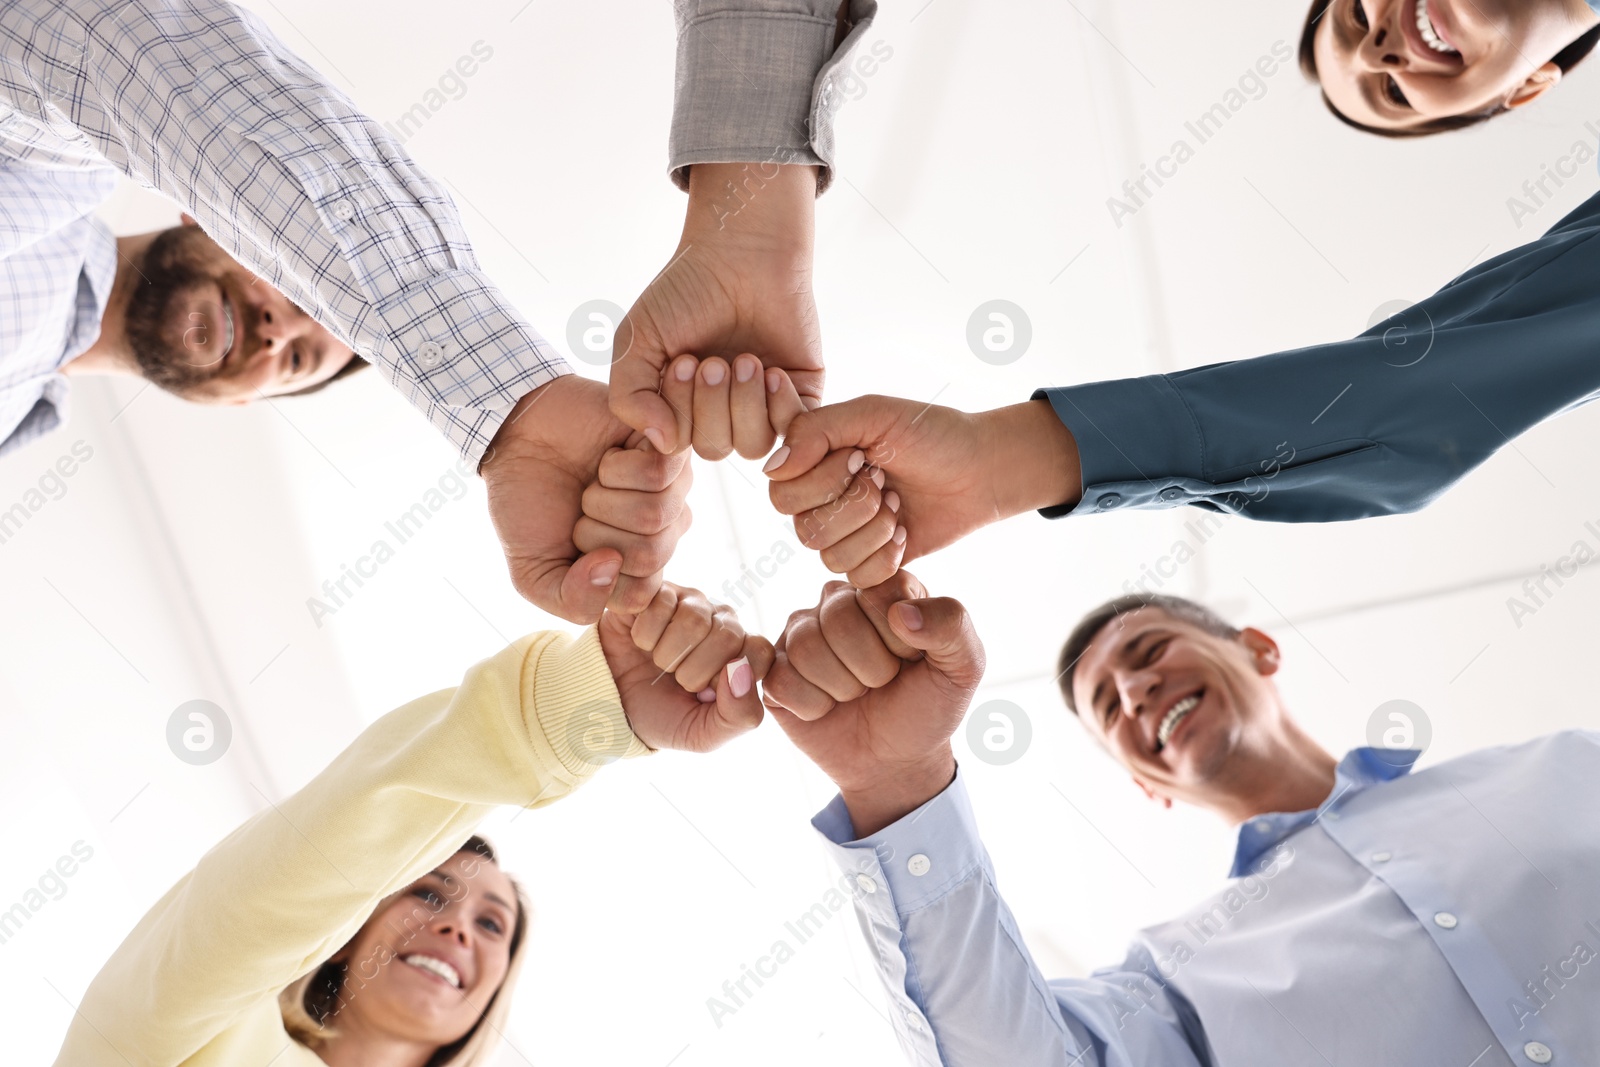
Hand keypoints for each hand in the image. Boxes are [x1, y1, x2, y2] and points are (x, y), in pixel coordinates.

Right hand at [481, 375, 691, 622]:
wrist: (516, 438)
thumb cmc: (528, 503)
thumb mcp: (534, 574)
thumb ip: (573, 601)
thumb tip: (613, 565)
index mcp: (636, 566)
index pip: (641, 594)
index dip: (598, 574)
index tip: (575, 546)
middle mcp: (663, 530)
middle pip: (650, 555)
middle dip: (596, 531)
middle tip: (581, 506)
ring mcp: (673, 488)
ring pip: (656, 513)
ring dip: (605, 496)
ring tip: (594, 479)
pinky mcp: (671, 446)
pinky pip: (660, 471)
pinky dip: (617, 465)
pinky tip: (609, 455)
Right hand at [599, 582, 774, 752]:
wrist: (607, 704)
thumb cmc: (661, 717)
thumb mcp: (704, 734)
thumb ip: (740, 715)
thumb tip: (741, 670)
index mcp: (743, 653)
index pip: (759, 652)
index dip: (727, 680)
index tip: (704, 693)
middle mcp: (722, 621)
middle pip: (728, 633)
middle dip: (693, 671)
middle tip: (675, 680)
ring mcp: (690, 602)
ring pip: (694, 618)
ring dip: (667, 654)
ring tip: (657, 662)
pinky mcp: (656, 591)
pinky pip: (661, 604)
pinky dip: (644, 635)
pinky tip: (640, 642)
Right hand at [609, 162, 821, 454]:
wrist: (743, 251)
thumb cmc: (686, 291)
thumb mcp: (637, 341)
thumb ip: (629, 397)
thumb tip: (663, 443)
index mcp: (681, 406)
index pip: (677, 445)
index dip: (678, 414)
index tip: (681, 362)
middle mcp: (721, 412)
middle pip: (715, 449)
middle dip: (710, 406)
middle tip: (711, 360)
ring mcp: (762, 405)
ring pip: (753, 445)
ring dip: (744, 404)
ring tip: (743, 361)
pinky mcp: (800, 393)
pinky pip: (793, 430)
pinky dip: (779, 404)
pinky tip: (771, 370)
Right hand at [764, 572, 985, 836]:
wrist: (897, 761)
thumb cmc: (929, 706)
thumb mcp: (964, 667)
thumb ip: (952, 625)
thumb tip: (901, 613)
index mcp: (883, 588)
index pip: (878, 591)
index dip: (898, 638)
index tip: (912, 658)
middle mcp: (837, 600)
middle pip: (838, 619)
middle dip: (871, 667)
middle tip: (882, 683)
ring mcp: (800, 634)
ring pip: (807, 649)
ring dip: (842, 688)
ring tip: (857, 694)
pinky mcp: (774, 670)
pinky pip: (781, 681)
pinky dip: (813, 707)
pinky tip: (827, 708)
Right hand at [765, 397, 1082, 586]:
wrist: (978, 470)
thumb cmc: (929, 434)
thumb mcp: (873, 414)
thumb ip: (816, 429)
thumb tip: (771, 468)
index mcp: (810, 462)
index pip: (780, 492)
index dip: (822, 480)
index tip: (860, 456)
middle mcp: (817, 501)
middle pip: (803, 530)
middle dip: (854, 506)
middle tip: (884, 482)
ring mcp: (842, 536)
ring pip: (830, 557)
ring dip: (875, 529)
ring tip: (898, 504)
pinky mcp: (868, 564)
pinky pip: (858, 577)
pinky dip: (887, 554)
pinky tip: (905, 531)